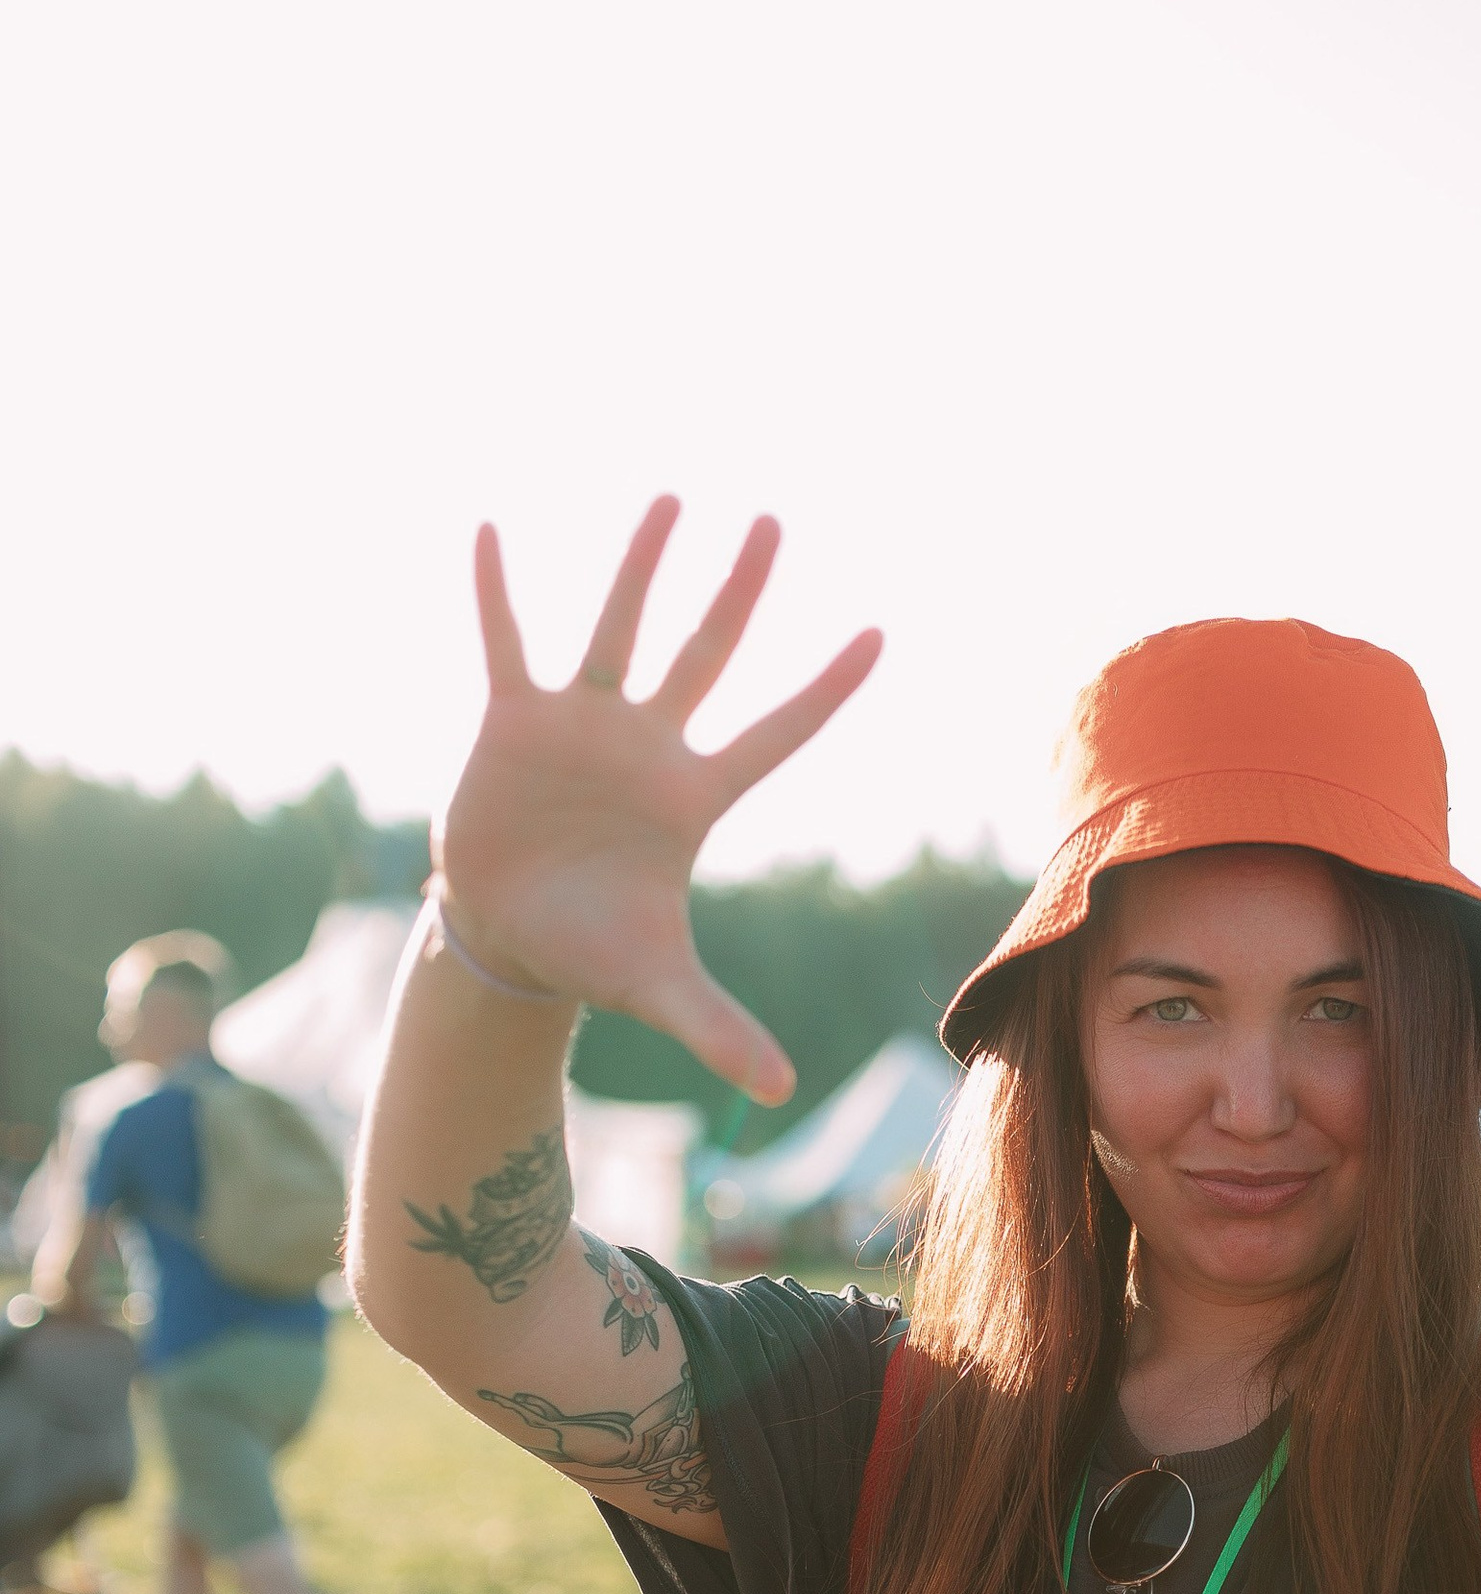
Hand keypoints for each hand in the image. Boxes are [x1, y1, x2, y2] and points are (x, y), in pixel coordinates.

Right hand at [438, 500, 880, 1103]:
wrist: (506, 937)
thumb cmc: (592, 950)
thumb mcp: (658, 989)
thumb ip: (718, 1030)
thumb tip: (778, 1094)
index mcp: (694, 797)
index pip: (778, 734)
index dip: (825, 691)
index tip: (878, 635)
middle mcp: (647, 744)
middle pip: (706, 654)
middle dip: (739, 592)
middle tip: (772, 520)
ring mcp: (582, 724)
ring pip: (619, 627)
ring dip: (640, 565)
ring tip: (672, 499)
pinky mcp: (512, 721)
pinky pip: (506, 643)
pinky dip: (497, 592)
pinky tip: (489, 530)